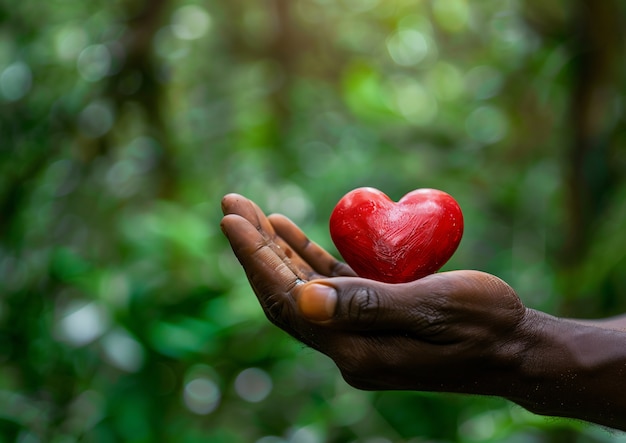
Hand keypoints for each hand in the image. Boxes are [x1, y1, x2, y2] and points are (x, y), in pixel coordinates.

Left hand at [220, 193, 527, 393]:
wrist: (516, 350)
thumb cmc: (484, 325)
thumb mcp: (430, 308)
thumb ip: (367, 305)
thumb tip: (303, 298)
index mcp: (355, 347)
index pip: (288, 298)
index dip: (256, 257)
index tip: (232, 217)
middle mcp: (348, 345)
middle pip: (286, 292)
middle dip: (256, 248)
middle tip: (232, 203)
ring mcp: (359, 333)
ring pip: (303, 288)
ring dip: (276, 250)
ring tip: (252, 213)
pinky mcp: (373, 318)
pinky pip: (329, 287)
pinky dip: (307, 258)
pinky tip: (290, 233)